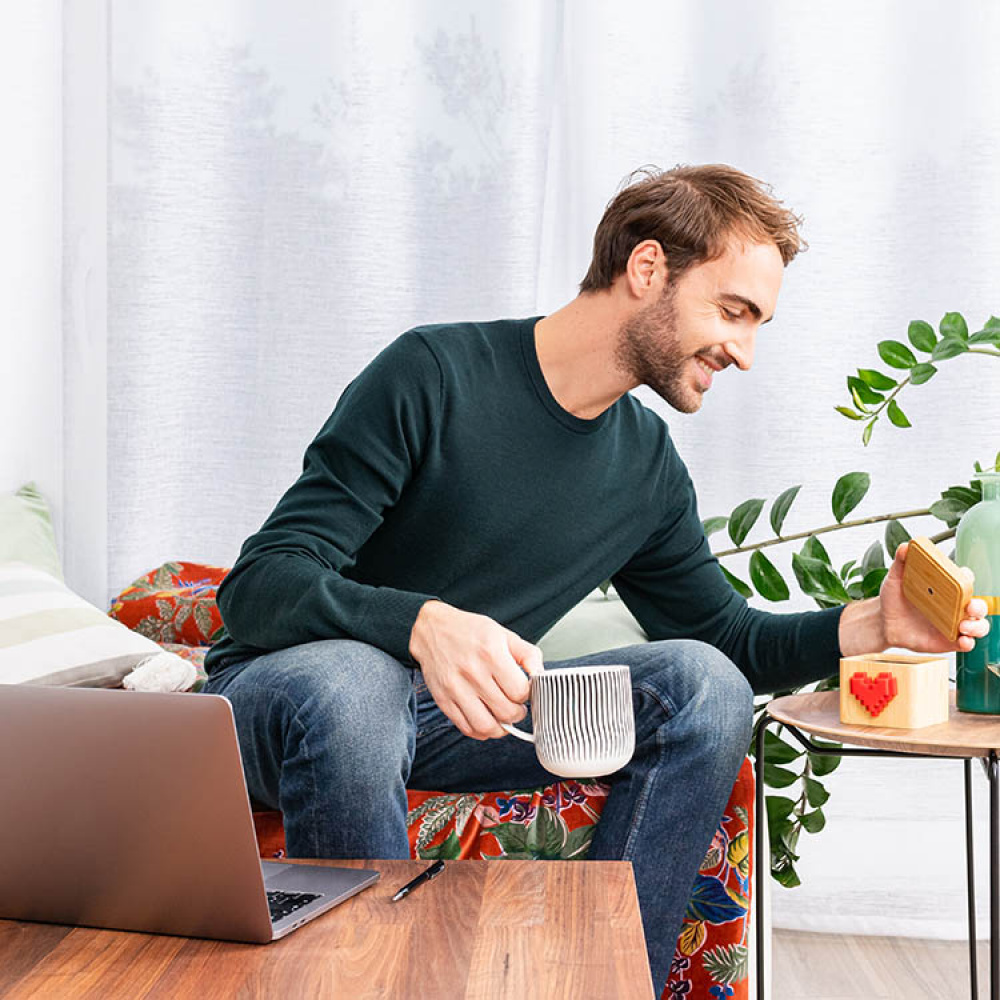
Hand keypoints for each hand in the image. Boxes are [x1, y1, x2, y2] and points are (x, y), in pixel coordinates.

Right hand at [408, 600, 541, 739]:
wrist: (431, 629)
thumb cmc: (469, 631)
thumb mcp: (503, 634)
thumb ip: (528, 654)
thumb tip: (542, 675)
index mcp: (491, 654)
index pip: (520, 691)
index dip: (527, 694)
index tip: (524, 691)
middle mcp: (473, 673)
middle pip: (506, 712)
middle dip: (518, 713)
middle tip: (517, 706)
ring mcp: (456, 689)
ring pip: (486, 727)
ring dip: (501, 728)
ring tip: (504, 718)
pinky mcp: (444, 700)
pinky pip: (466, 728)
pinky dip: (480, 731)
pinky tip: (486, 719)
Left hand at [880, 542, 989, 652]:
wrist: (883, 622)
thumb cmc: (894, 599)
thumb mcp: (895, 579)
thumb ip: (901, 563)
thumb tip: (905, 546)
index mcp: (947, 588)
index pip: (965, 580)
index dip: (967, 578)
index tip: (963, 577)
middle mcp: (955, 606)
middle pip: (978, 604)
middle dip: (980, 605)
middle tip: (970, 606)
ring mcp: (954, 624)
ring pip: (978, 625)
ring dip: (978, 626)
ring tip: (964, 626)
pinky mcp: (949, 640)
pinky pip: (966, 643)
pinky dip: (968, 642)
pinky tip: (961, 640)